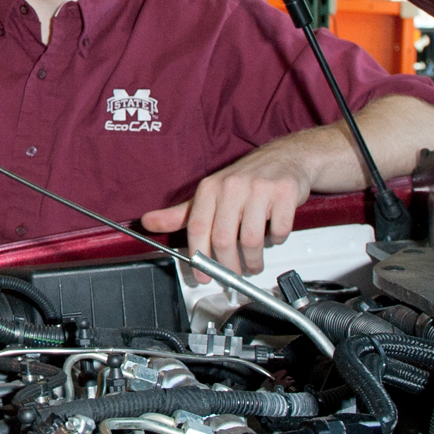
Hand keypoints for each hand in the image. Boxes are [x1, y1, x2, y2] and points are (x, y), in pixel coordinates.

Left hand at [142, 141, 319, 276]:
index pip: (198, 227)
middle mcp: (232, 186)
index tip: (203, 276)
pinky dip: (276, 241)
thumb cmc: (244, 180)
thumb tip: (148, 222)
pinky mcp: (284, 193)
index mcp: (211, 188)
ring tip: (253, 262)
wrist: (285, 157)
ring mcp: (259, 189)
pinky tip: (273, 236)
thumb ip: (181, 213)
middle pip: (224, 239)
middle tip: (233, 274)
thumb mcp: (210, 193)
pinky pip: (278, 231)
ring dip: (253, 261)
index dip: (199, 257)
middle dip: (229, 266)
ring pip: (252, 240)